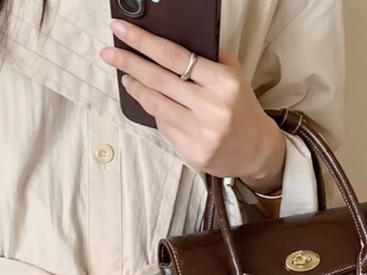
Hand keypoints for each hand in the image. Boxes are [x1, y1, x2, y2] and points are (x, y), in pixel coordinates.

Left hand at [100, 20, 285, 193]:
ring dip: (137, 88)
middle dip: (129, 63)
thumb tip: (168, 45)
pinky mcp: (193, 152)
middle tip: (110, 53)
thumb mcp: (234, 77)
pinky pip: (164, 126)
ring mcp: (201, 134)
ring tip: (127, 77)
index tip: (121, 29)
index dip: (143, 42)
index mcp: (224, 83)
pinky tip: (154, 104)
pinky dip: (156, 112)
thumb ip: (208, 60)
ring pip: (155, 105)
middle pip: (158, 80)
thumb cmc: (242, 109)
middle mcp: (211, 109)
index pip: (174, 57)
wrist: (257, 151)